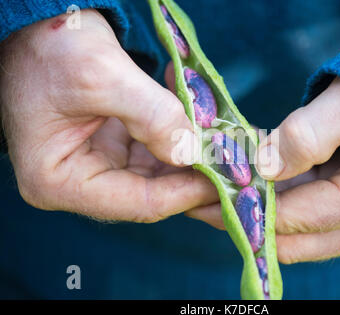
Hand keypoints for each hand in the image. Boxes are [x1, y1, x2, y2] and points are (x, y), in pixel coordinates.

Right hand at [0, 10, 216, 221]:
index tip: (226, 177)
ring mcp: (96, 165)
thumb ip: (152, 116)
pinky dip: (179, 138)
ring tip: (227, 143)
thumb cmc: (52, 47)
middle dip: (195, 177)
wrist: (38, 24)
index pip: (138, 202)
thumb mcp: (102, 75)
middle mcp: (77, 182)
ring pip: (157, 173)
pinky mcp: (111, 146)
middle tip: (237, 166)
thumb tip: (194, 151)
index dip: (187, 192)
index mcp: (59, 181)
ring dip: (192, 157)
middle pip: (151, 192)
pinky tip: (202, 122)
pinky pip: (154, 151)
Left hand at [187, 77, 339, 262]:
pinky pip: (306, 215)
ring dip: (254, 214)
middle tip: (197, 201)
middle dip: (242, 219)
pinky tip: (244, 186)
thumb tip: (262, 167)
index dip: (244, 210)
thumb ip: (308, 135)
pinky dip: (274, 203)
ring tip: (211, 195)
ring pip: (296, 231)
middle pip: (292, 238)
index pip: (295, 219)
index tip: (201, 198)